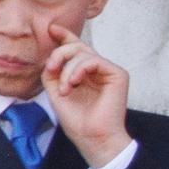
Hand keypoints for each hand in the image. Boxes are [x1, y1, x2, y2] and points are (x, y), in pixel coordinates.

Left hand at [40, 23, 131, 168]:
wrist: (93, 139)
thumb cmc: (78, 121)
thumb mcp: (56, 92)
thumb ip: (53, 73)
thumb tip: (50, 55)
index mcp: (85, 74)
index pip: (76, 50)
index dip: (65, 37)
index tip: (51, 29)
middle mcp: (98, 70)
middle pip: (78, 47)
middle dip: (60, 53)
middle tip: (50, 68)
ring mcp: (108, 71)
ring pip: (84, 53)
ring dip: (68, 69)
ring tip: (65, 88)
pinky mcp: (117, 74)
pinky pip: (94, 60)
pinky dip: (79, 69)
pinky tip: (74, 83)